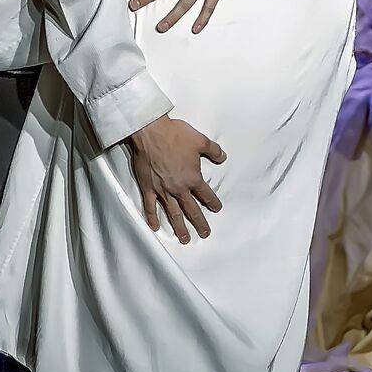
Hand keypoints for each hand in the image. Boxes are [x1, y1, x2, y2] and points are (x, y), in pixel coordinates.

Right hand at [128, 114, 225, 242]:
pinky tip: (155, 227)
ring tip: (185, 239)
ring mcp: (162, 190)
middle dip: (199, 223)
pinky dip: (152, 218)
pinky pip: (150, 206)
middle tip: (205, 233)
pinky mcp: (148, 188)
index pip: (206, 195)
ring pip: (173, 213)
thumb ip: (214, 150)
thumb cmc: (175, 135)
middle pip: (192, 210)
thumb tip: (223, 157)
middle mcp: (179, 188)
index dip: (213, 202)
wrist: (151, 132)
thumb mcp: (200, 140)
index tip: (217, 209)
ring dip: (180, 227)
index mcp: (193, 178)